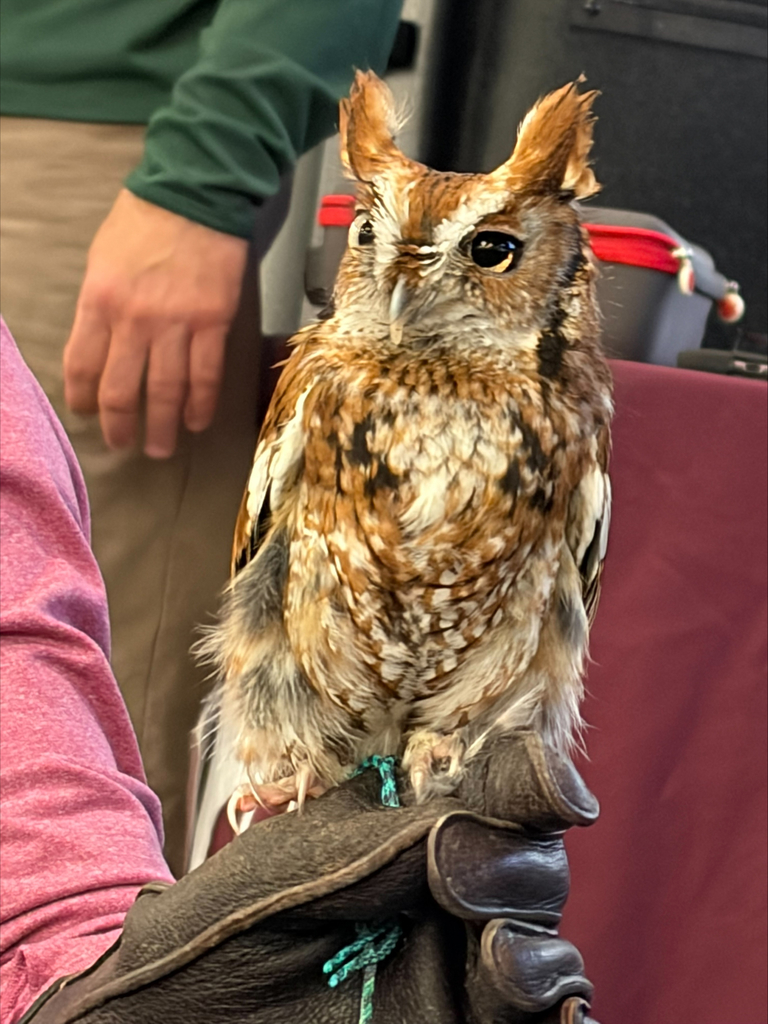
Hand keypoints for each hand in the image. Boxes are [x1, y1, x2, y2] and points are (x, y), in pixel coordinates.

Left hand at [24, 732, 599, 1023]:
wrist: (170, 1014)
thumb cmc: (226, 921)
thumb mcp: (313, 860)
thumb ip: (406, 841)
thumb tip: (490, 833)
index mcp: (421, 833)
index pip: (502, 794)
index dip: (537, 784)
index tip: (559, 795)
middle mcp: (452, 895)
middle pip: (534, 871)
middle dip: (514, 867)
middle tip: (450, 873)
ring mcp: (455, 972)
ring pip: (545, 954)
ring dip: (538, 952)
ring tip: (499, 953)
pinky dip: (557, 1018)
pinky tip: (558, 1012)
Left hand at [63, 189, 247, 457]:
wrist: (195, 195)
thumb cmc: (143, 222)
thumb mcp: (101, 260)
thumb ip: (99, 306)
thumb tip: (102, 348)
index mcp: (98, 301)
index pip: (82, 366)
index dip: (82, 398)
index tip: (86, 413)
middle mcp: (134, 320)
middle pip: (121, 389)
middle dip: (120, 425)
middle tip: (123, 444)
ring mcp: (176, 325)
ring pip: (165, 391)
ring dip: (161, 427)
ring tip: (159, 448)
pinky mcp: (212, 324)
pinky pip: (205, 376)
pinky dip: (200, 405)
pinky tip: (196, 422)